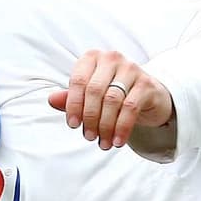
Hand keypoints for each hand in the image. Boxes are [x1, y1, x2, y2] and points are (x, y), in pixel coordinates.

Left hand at [47, 50, 173, 149]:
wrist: (148, 96)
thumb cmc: (113, 93)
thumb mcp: (90, 95)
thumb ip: (71, 98)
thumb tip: (52, 100)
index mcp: (93, 58)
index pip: (78, 80)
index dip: (74, 105)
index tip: (73, 125)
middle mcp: (111, 58)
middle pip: (94, 91)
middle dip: (90, 118)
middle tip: (89, 137)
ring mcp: (131, 69)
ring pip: (112, 100)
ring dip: (105, 126)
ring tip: (103, 143)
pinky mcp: (146, 83)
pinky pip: (130, 108)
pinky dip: (122, 127)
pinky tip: (117, 141)